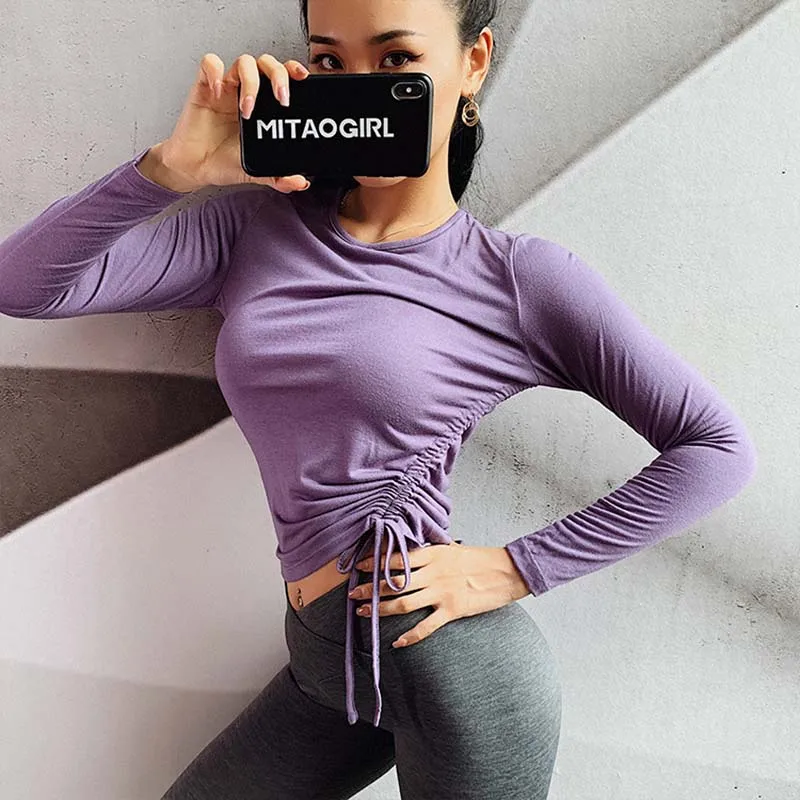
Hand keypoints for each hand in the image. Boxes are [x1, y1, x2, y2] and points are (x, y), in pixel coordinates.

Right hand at [158, 52, 312, 191]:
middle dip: (278, 75)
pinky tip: (218, 92)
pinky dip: (215, 72)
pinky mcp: (204, 87)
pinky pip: (209, 64)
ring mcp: (227, 87)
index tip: (304, 78)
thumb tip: (301, 183)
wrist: (196, 168)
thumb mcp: (256, 172)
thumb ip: (278, 177)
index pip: (283, 76)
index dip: (294, 70)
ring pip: (244, 62)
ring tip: (247, 108)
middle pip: (267, 63)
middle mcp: (247, 92)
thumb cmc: (224, 162)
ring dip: (251, 82)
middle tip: (281, 98)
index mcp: (264, 106)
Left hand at [349, 542, 531, 648]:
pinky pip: (426, 627)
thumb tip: (409, 556)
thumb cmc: (479, 558)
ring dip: (381, 609)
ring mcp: (441, 593)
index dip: (374, 562)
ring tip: (364, 613)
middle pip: (394, 582)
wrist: (506, 571)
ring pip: (403, 603)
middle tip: (352, 594)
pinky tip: (397, 643)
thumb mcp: (451, 549)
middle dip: (370, 588)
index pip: (396, 558)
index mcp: (432, 554)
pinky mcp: (452, 611)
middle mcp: (433, 573)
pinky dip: (410, 637)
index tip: (358, 566)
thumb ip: (429, 554)